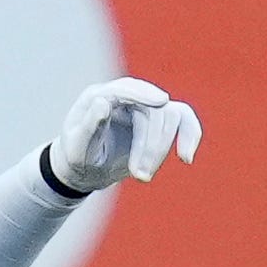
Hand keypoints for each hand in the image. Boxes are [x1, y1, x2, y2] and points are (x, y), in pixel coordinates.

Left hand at [49, 77, 201, 193]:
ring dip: (160, 150)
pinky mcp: (158, 120)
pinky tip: (186, 158)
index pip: (125, 88)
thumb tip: (104, 102)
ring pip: (169, 116)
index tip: (162, 101)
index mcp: (99, 96)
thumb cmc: (77, 157)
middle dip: (150, 145)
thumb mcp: (76, 147)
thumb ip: (89, 125)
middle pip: (151, 109)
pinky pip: (183, 119)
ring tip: (143, 177)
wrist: (85, 172)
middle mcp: (124, 96)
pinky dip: (190, 134)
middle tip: (140, 177)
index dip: (144, 93)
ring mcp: (143, 107)